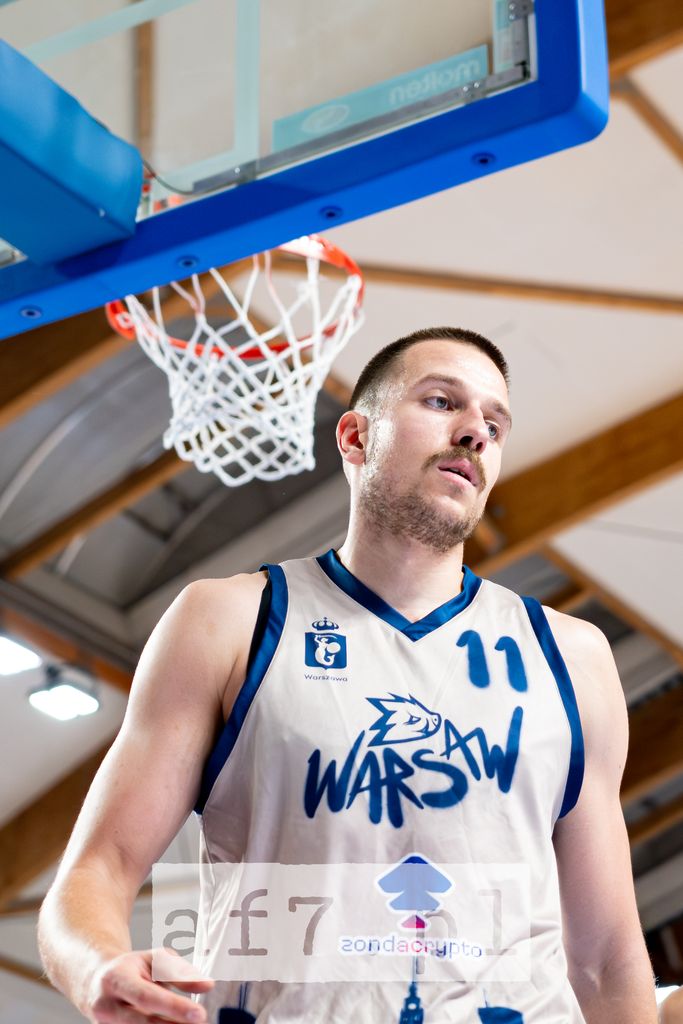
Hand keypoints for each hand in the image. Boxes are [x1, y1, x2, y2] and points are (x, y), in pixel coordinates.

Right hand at [85, 947, 213, 1022]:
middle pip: (141, 1023)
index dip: (174, 1007)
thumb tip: (206, 985)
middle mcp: (107, 1007)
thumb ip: (180, 972)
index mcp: (116, 979)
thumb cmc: (129, 969)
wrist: (95, 981)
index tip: (199, 1013)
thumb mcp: (154, 960)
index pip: (147, 997)